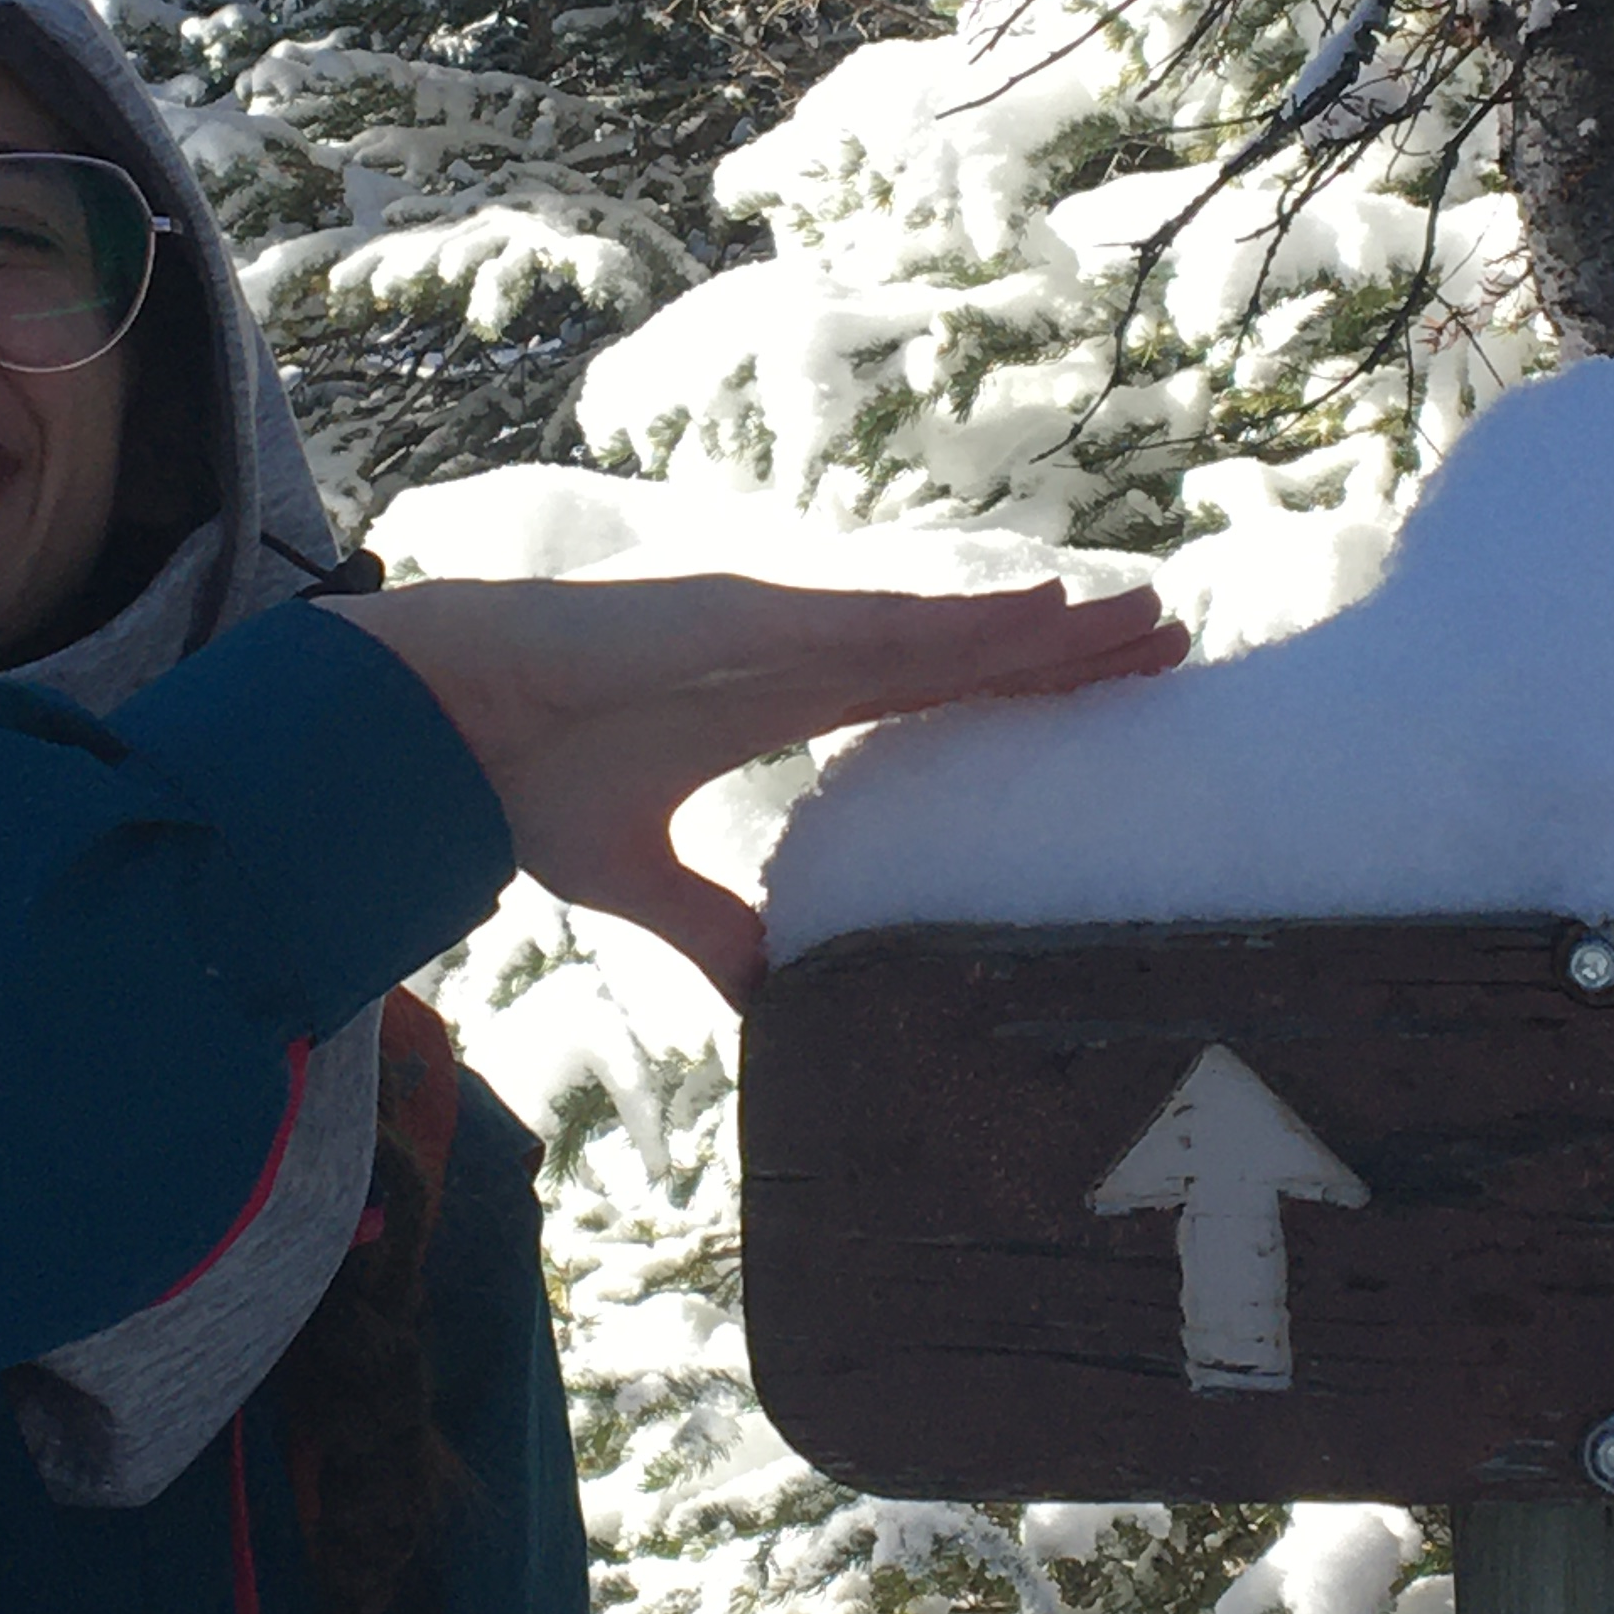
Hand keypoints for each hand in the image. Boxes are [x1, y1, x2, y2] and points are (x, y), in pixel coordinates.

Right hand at [316, 577, 1185, 1007]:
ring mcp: (776, 628)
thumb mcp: (641, 879)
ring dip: (1047, 625)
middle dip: (1067, 654)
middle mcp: (797, 656)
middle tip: (1176, 649)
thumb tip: (775, 1000)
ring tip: (1147, 619)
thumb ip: (712, 927)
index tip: (1107, 708)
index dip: (1022, 701)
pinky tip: (1043, 613)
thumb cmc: (522, 779)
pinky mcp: (743, 618)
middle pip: (966, 654)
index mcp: (782, 705)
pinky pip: (874, 620)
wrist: (437, 725)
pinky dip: (963, 618)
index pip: (935, 702)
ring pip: (944, 625)